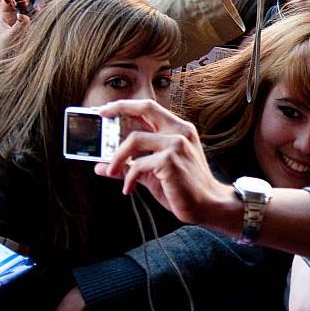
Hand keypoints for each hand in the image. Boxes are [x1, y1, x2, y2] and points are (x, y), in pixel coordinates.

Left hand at [94, 99, 233, 224]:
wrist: (208, 205)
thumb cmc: (184, 188)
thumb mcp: (155, 173)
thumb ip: (131, 166)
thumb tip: (101, 166)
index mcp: (179, 130)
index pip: (150, 108)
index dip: (126, 105)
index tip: (106, 110)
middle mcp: (180, 132)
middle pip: (145, 108)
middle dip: (119, 109)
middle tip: (101, 118)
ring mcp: (176, 145)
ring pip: (134, 140)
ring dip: (117, 158)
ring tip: (111, 172)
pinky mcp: (170, 161)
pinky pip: (138, 165)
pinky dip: (128, 178)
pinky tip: (129, 189)